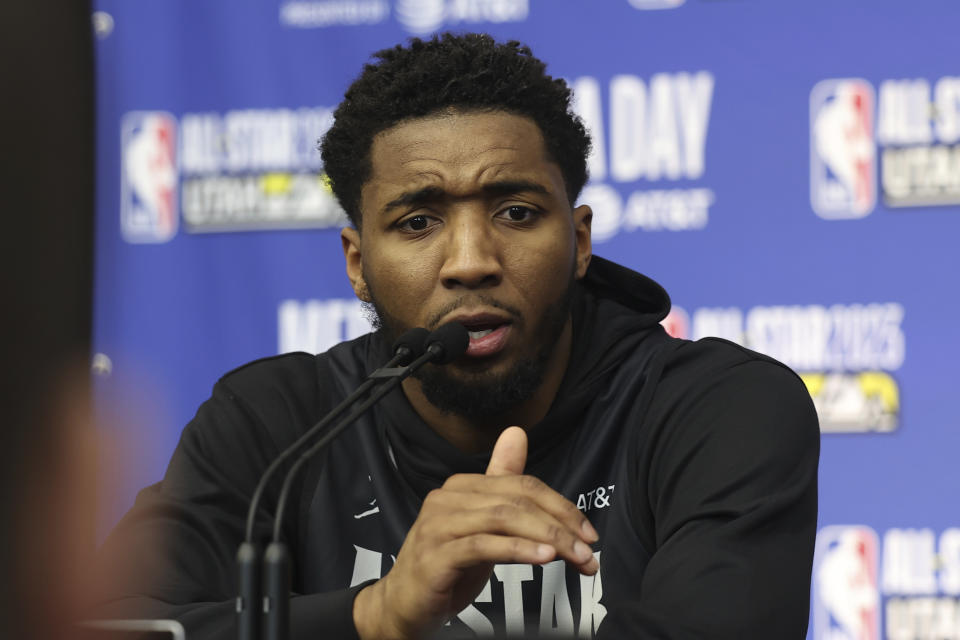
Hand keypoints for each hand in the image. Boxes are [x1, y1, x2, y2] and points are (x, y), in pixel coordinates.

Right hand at [353, 426, 598, 638]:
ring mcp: (437, 526)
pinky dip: (517, 549)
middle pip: (516, 501)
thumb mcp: (482, 524)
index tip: (588, 532)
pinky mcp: (435, 556)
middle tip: (589, 552)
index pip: (521, 485)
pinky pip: (482, 546)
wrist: (403, 605)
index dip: (561, 506)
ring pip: (503, 520)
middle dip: (561, 526)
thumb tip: (517, 433)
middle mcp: (446, 499)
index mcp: (461, 487)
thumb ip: (501, 483)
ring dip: (547, 539)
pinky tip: (542, 558)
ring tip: (574, 557)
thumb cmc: (447, 563)